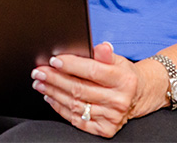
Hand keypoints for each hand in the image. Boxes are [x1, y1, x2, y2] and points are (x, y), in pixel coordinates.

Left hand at [32, 42, 147, 137]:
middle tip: (39, 72)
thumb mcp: (118, 60)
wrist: (137, 97)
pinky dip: (60, 108)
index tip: (53, 60)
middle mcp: (119, 101)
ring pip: (75, 105)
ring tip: (40, 83)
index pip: (92, 71)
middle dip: (55, 79)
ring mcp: (112, 117)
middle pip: (80, 89)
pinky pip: (76, 119)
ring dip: (53, 93)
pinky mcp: (105, 129)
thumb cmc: (123, 76)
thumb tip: (100, 47)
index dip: (71, 65)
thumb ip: (105, 54)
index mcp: (124, 80)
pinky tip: (51, 97)